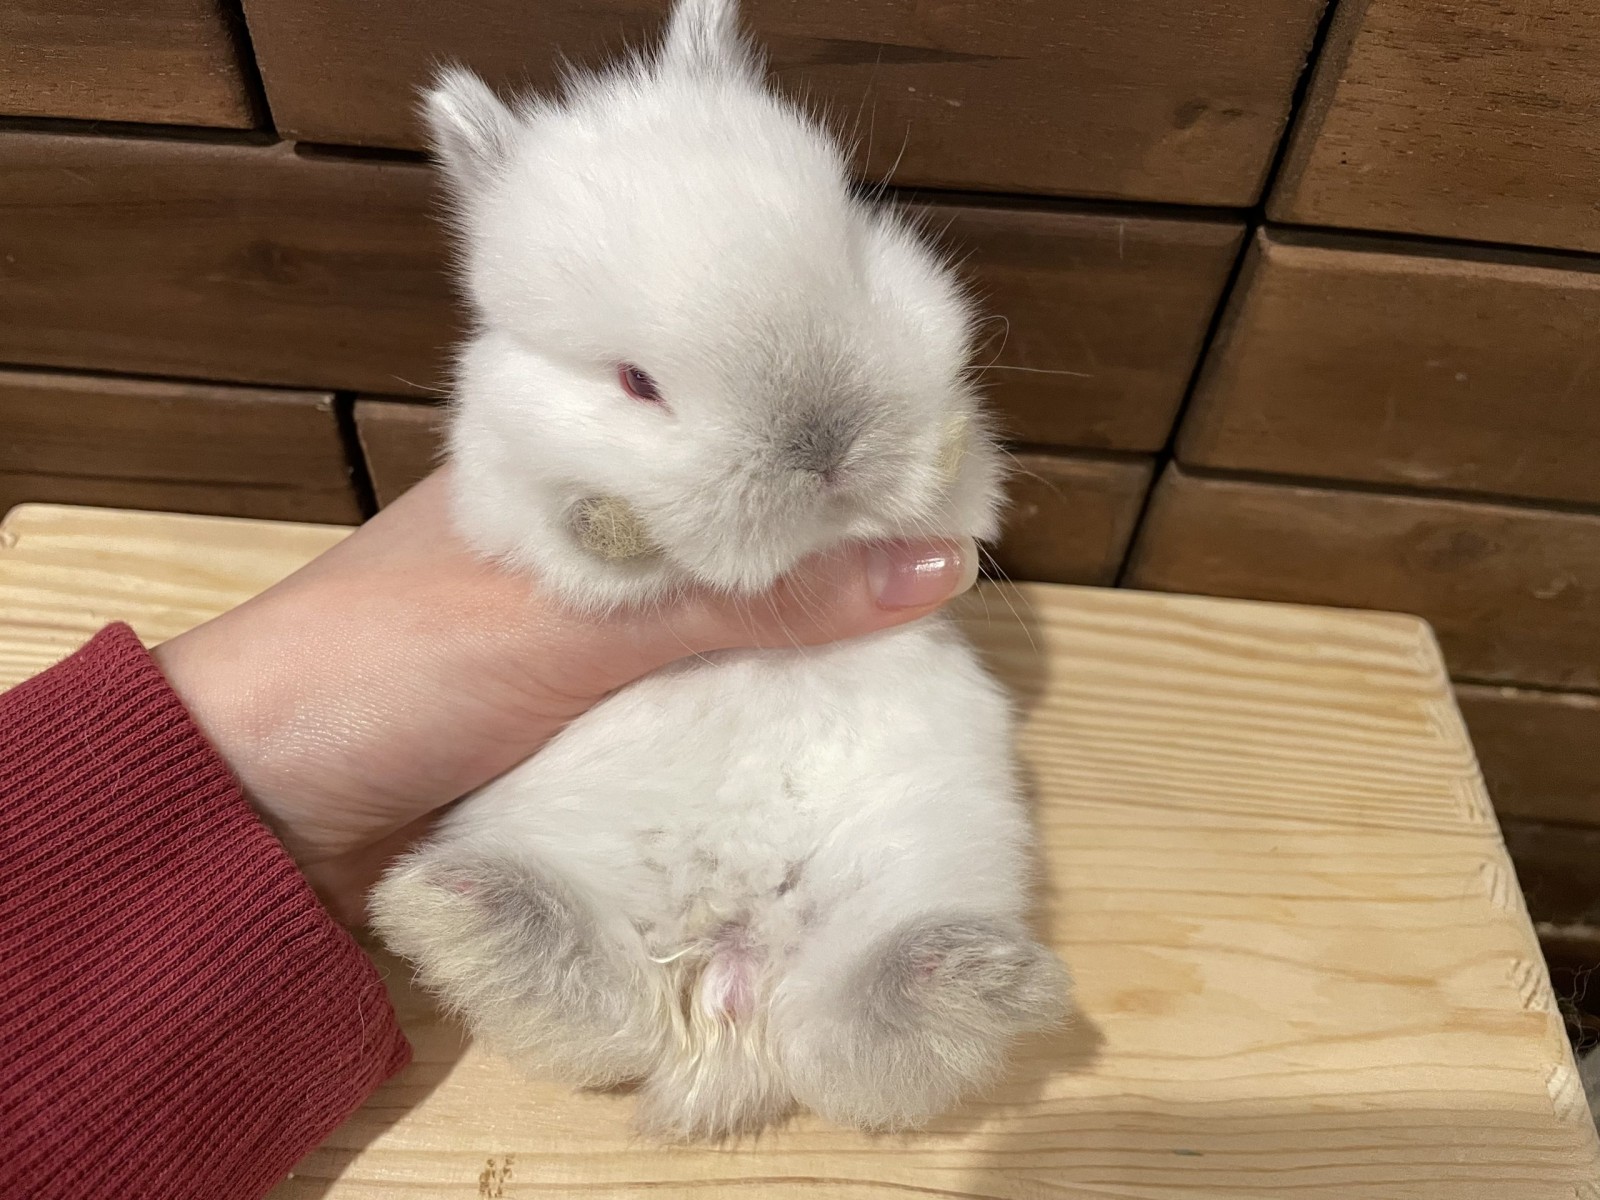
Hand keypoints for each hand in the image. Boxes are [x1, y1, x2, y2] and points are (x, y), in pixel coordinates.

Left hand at [153, 470, 976, 922]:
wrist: (259, 812)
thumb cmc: (399, 668)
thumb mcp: (586, 621)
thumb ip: (752, 597)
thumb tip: (938, 562)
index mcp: (567, 440)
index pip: (721, 397)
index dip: (823, 413)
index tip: (935, 443)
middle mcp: (588, 511)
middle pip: (734, 502)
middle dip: (828, 522)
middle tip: (955, 539)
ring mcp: (586, 608)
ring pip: (720, 593)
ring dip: (798, 613)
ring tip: (923, 617)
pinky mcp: (583, 693)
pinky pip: (692, 675)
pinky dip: (754, 683)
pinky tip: (832, 692)